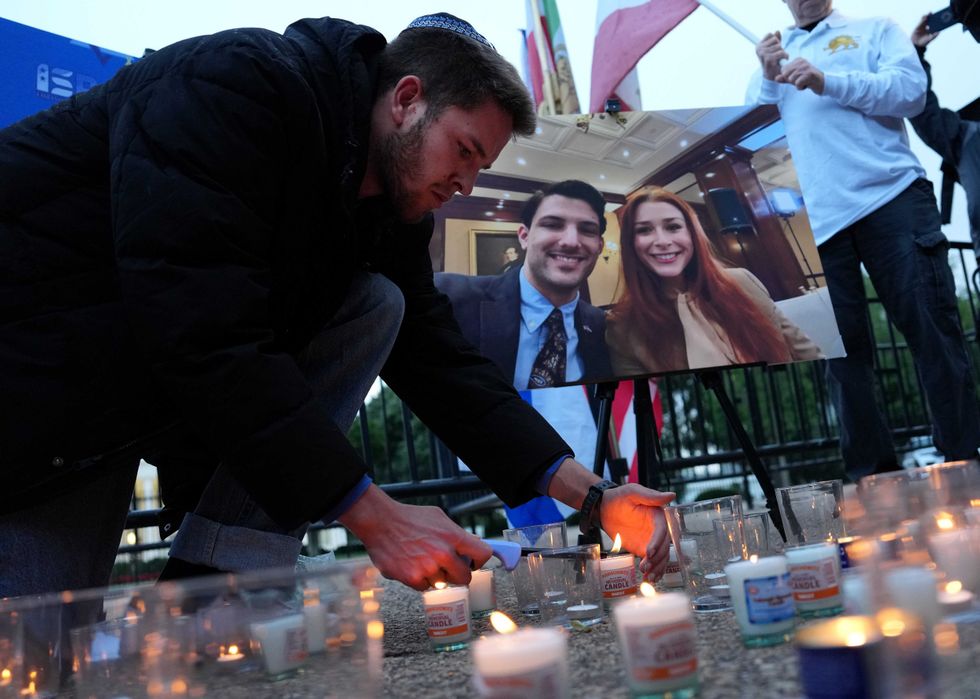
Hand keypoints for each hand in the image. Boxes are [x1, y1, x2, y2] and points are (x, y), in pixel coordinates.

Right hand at [339, 484, 491, 589]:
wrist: (379, 522)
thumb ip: (456, 533)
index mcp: (452, 536)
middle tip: (446, 566)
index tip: (471, 562)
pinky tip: (410, 565)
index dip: (478, 561)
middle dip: (456, 573)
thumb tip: (472, 544)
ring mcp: (428, 568)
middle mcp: (443, 553)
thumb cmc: (409, 518)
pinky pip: (424, 587)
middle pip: (464, 577)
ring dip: (435, 576)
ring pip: (442, 584)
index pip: (482, 554)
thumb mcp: (438, 518)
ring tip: (422, 560)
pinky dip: (419, 580)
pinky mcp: (412, 578)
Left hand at [598, 484, 674, 581]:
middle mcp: (658, 529)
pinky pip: (652, 561)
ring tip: (648, 577)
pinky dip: (653, 571)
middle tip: (645, 567)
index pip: (662, 530)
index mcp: (658, 515)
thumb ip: (651, 496)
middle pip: (664, 547)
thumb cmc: (619, 497)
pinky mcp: (644, 549)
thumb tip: (672, 495)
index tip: (649, 552)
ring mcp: (652, 541)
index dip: (657, 542)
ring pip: (661, 557)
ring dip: (657, 568)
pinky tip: (650, 579)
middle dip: (657, 559)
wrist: (605, 509)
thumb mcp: (632, 492)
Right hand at [756, 31, 787, 80]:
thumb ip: (776, 39)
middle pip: (775, 40)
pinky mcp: (768, 59)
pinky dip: (785, 56)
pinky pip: (781, 52)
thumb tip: (777, 31)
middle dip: (779, 46)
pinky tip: (784, 59)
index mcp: (758, 46)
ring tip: (780, 58)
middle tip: (777, 55)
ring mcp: (763, 54)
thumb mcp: (774, 48)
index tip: (774, 49)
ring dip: (782, 52)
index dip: (775, 41)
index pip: (770, 34)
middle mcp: (759, 49)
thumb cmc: (774, 61)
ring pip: (779, 46)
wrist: (773, 76)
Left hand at [776, 58, 824, 93]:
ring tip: (804, 82)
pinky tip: (807, 84)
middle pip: (786, 75)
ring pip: (791, 79)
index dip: (788, 77)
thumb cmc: (807, 80)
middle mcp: (801, 62)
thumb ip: (784, 78)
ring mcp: (806, 67)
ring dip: (797, 84)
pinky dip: (800, 87)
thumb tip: (775, 78)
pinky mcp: (809, 74)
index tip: (797, 77)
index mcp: (797, 60)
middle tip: (800, 80)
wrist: (822, 83)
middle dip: (791, 81)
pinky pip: (797, 84)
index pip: (783, 70)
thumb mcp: (794, 79)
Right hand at [912, 15, 937, 47]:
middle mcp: (928, 27)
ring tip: (930, 14)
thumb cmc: (923, 42)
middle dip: (933, 16)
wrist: (915, 44)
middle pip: (931, 20)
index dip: (937, 20)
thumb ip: (933, 36)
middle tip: (935, 14)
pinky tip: (925, 17)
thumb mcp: (929, 39)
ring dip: (928, 16)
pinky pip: (921, 22)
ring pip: (926, 20)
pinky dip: (923, 19)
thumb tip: (938, 32)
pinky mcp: (918, 27)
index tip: (939, 16)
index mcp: (932, 30)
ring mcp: (923, 26)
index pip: (935, 23)